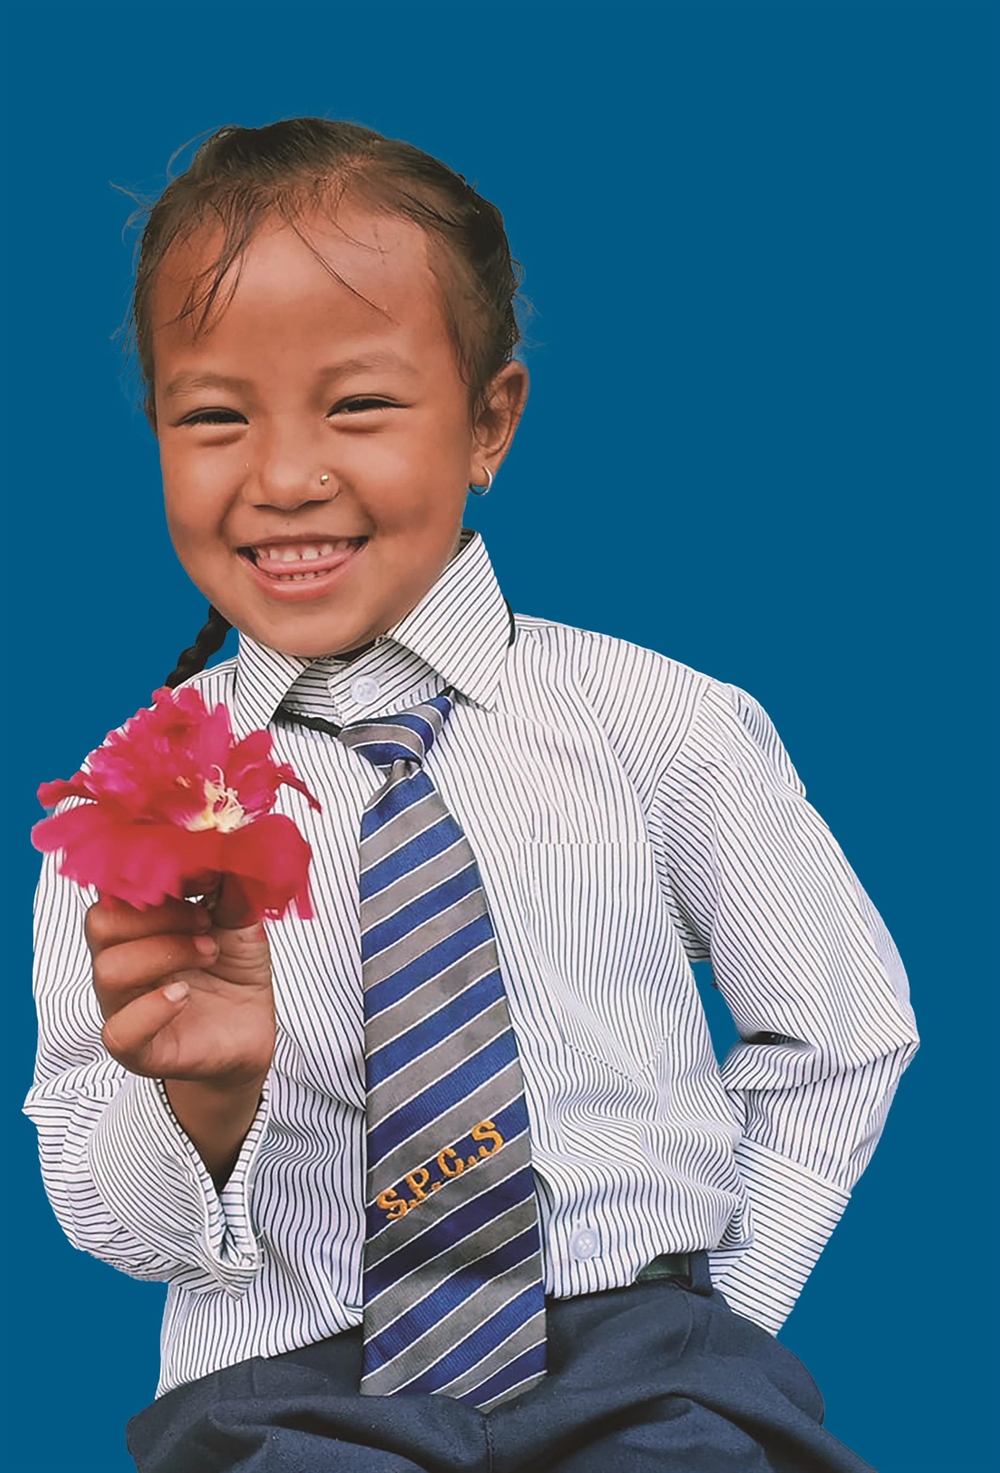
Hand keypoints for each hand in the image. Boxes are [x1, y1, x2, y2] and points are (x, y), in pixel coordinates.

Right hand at [86, 877, 274, 1086]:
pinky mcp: (140, 1049)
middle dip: (158, 914)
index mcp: (138, 925)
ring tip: (208, 952)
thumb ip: (228, 886)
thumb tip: (227, 845)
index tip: (200, 875)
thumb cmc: (234, 971)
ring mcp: (125, 1005)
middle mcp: (122, 961)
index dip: (151, 874)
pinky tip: (184, 995)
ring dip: (164, 952)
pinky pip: (120, 1031)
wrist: (251, 1032)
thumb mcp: (239, 919)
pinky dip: (152, 1008)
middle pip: (100, 923)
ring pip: (108, 970)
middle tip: (205, 921)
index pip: (113, 888)